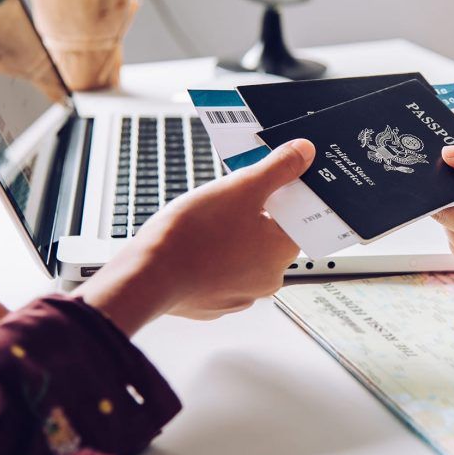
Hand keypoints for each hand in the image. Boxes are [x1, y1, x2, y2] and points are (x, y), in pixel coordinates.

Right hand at [80, 139, 314, 334]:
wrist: (148, 276)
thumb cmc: (195, 234)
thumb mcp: (242, 186)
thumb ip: (278, 168)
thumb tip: (305, 152)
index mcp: (283, 251)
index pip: (296, 218)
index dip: (280, 196)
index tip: (262, 185)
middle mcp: (269, 278)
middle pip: (268, 235)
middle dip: (250, 214)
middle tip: (226, 200)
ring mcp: (241, 294)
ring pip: (243, 254)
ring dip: (230, 236)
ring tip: (205, 222)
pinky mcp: (214, 302)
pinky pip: (220, 272)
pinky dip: (211, 258)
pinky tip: (195, 244)